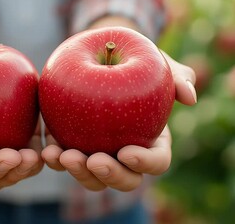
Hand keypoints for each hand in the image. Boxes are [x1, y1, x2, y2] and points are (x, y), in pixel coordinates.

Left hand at [42, 52, 196, 191]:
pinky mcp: (73, 146)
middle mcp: (126, 155)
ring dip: (77, 172)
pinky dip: (55, 159)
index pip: (156, 162)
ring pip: (92, 177)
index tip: (126, 151)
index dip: (144, 163)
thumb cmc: (136, 61)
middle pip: (123, 179)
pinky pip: (65, 161)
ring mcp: (98, 153)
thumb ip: (178, 77)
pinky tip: (46, 149)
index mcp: (152, 141)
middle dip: (109, 175)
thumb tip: (189, 97)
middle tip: (93, 160)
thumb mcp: (158, 63)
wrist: (103, 56)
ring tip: (62, 155)